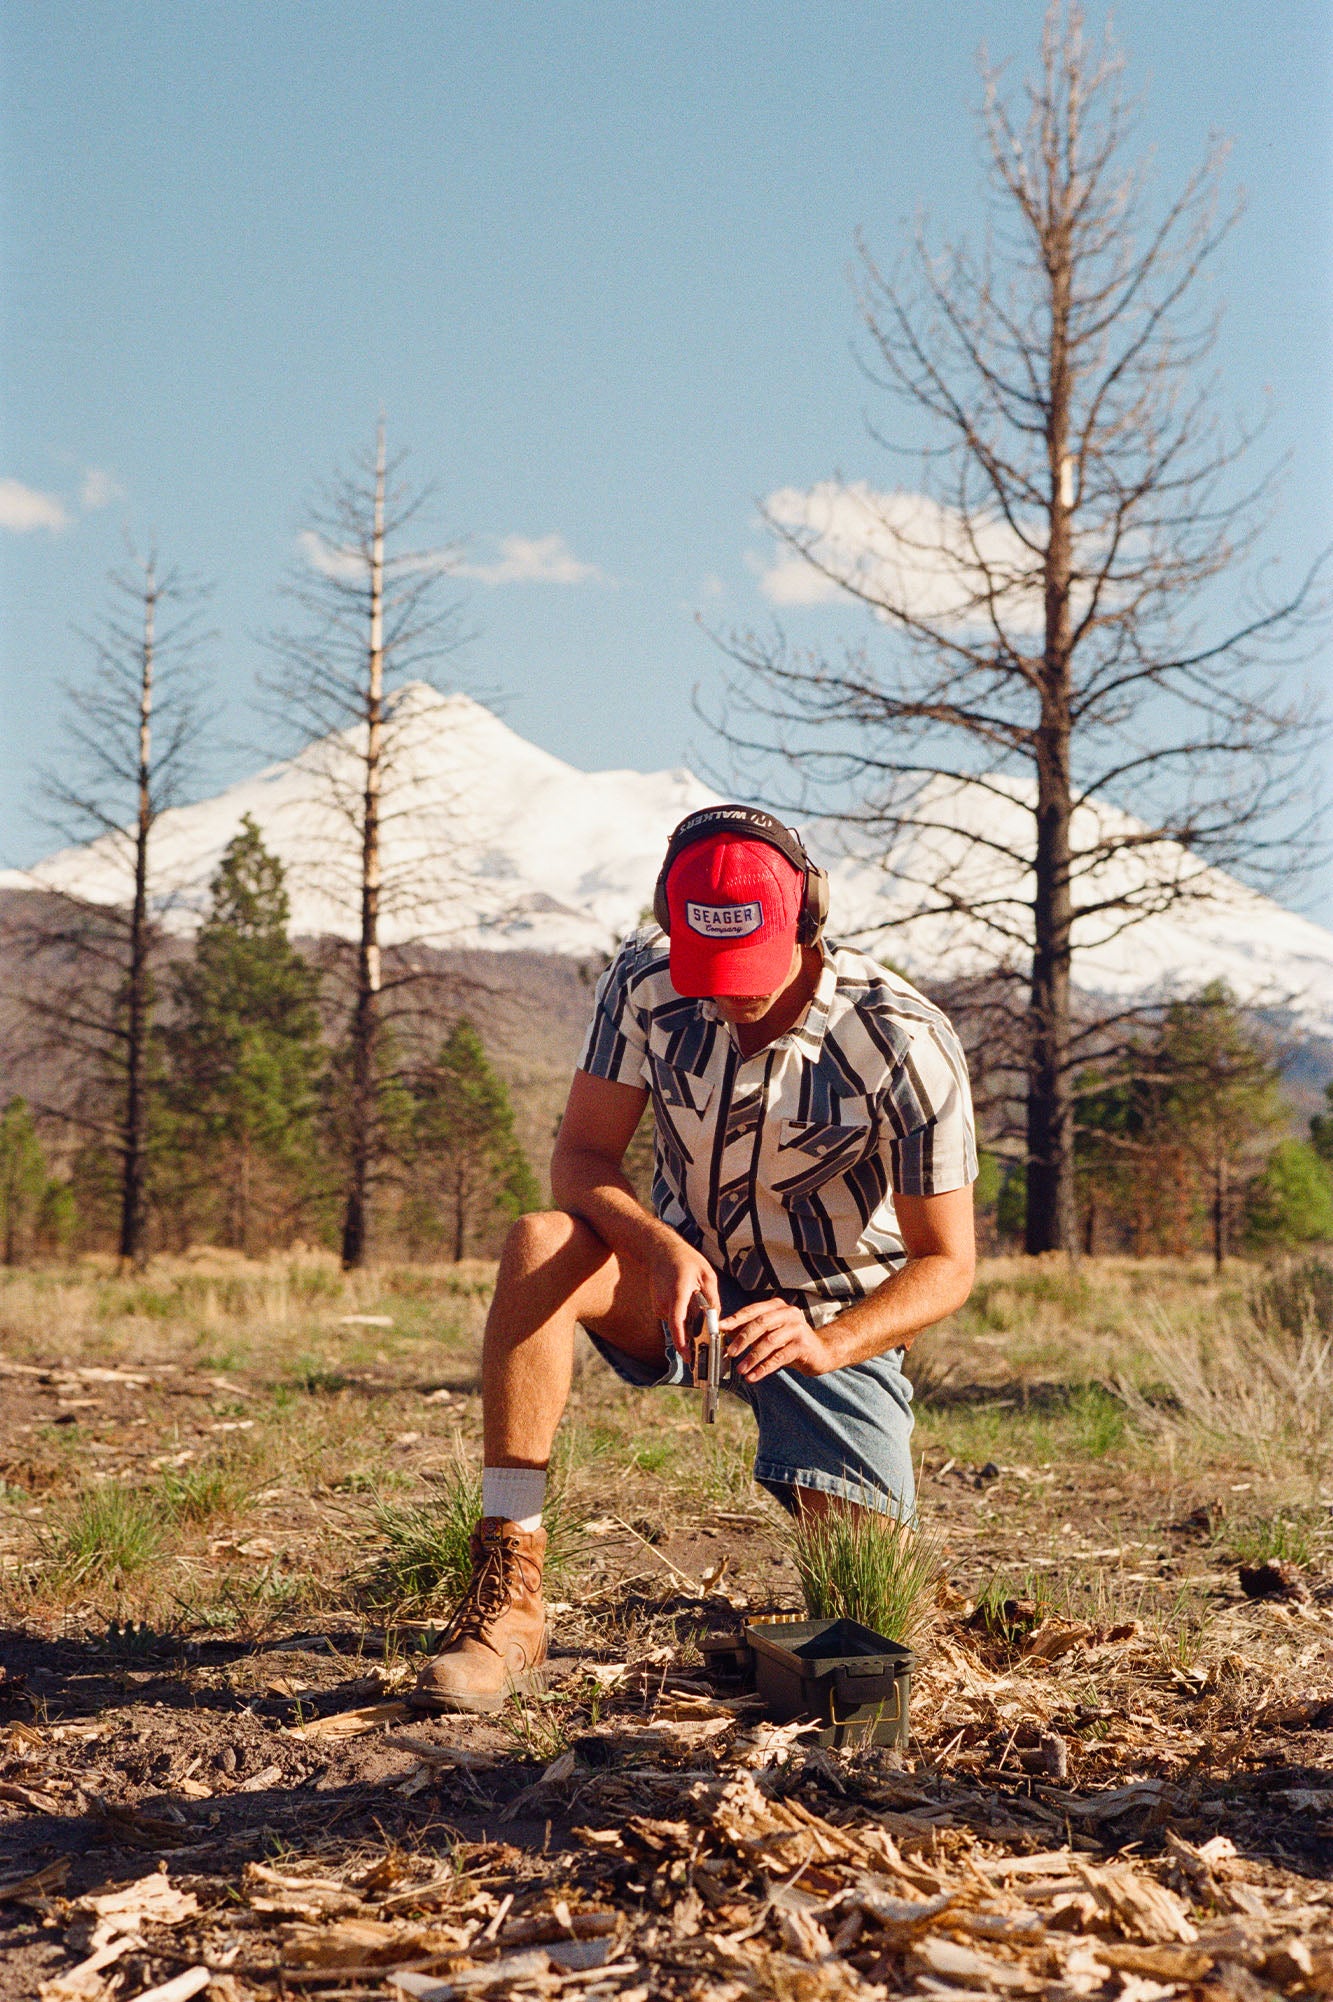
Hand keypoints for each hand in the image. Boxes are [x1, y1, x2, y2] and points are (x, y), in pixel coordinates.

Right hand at [648, 1235, 720, 1359]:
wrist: (660, 1251)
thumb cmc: (685, 1260)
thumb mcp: (707, 1275)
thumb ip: (713, 1299)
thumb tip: (717, 1319)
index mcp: (678, 1294)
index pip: (677, 1323)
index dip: (682, 1342)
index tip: (688, 1357)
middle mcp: (665, 1303)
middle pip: (682, 1327)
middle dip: (695, 1331)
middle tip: (707, 1322)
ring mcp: (659, 1306)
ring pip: (680, 1323)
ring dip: (690, 1319)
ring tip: (694, 1297)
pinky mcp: (658, 1308)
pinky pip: (675, 1318)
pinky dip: (683, 1314)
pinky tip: (687, 1297)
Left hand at [722, 1297, 834, 1382]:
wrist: (820, 1352)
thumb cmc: (789, 1341)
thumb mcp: (769, 1333)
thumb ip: (750, 1330)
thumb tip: (725, 1331)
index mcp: (777, 1306)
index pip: (753, 1310)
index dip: (736, 1319)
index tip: (721, 1328)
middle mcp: (788, 1313)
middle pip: (761, 1323)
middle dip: (743, 1338)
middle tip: (731, 1352)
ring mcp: (797, 1328)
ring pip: (770, 1342)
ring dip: (753, 1357)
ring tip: (741, 1369)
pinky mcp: (803, 1345)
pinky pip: (779, 1357)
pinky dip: (764, 1368)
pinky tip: (754, 1376)